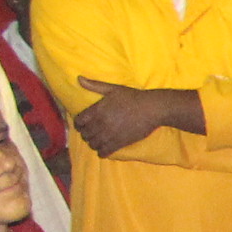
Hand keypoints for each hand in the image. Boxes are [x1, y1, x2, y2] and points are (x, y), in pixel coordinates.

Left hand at [72, 78, 199, 156]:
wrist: (152, 109)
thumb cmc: (133, 97)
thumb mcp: (113, 89)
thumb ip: (94, 85)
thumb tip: (79, 78)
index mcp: (97, 110)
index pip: (79, 121)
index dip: (79, 123)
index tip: (82, 124)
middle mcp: (101, 123)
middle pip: (85, 134)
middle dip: (86, 133)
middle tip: (91, 132)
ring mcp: (110, 134)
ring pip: (93, 144)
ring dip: (93, 143)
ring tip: (97, 140)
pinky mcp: (120, 142)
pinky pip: (105, 151)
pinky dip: (102, 152)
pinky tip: (103, 150)